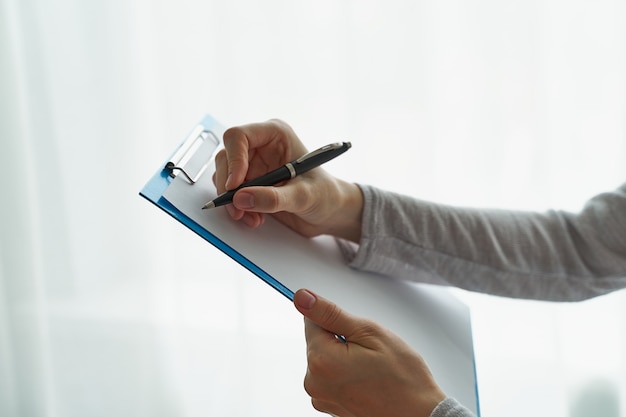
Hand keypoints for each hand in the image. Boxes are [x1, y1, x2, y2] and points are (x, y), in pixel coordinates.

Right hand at [212, 119, 362, 241]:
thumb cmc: (326, 194)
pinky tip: (254, 217)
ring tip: (251, 217)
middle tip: (237, 208)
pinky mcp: (250, 183)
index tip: (235, 186)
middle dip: (228, 185)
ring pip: (224, 176)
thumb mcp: (303, 196)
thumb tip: (241, 198)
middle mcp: (260, 146)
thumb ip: (274, 198)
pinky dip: (237, 208)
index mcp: (275, 135)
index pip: (239, 136)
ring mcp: (253, 165)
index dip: (233, 160)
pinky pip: (231, 192)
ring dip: (233, 200)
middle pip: (226, 157)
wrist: (330, 213)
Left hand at [293, 289, 446, 416]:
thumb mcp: (368, 332)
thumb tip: (302, 297)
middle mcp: (314, 382)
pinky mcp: (330, 406)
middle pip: (318, 341)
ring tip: (371, 368)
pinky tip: (368, 380)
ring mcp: (321, 397)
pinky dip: (347, 373)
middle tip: (369, 350)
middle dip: (341, 339)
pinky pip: (332, 377)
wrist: (420, 414)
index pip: (311, 321)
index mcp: (321, 360)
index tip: (353, 328)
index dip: (335, 319)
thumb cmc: (403, 378)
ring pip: (326, 358)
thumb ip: (330, 313)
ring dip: (345, 356)